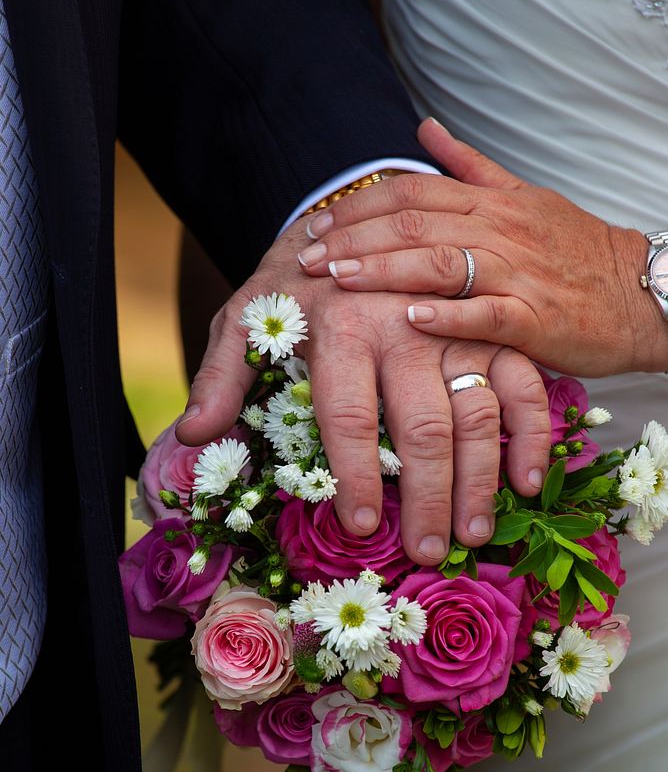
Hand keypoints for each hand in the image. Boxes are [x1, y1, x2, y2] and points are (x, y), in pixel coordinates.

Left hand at [174, 216, 550, 561]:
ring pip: (477, 415)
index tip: (361, 527)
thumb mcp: (247, 319)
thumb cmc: (296, 286)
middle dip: (427, 500)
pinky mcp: (493, 327)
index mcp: (340, 327)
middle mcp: (404, 326)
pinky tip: (527, 483)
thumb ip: (222, 375)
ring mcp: (457, 326)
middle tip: (428, 554)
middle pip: (421, 429)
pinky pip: (524, 385)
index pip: (348, 418)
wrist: (355, 217)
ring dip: (480, 481)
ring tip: (474, 536)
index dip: (354, 478)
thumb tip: (192, 435)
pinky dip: (532, 434)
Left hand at [297, 118, 667, 375]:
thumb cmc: (575, 251)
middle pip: (414, 223)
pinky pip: (485, 313)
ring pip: (440, 262)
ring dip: (384, 270)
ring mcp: (516, 273)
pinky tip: (409, 318)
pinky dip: (446, 315)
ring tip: (339, 281)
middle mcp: (499, 230)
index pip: (411, 191)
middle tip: (306, 259)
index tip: (316, 226)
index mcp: (491, 202)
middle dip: (353, 239)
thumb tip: (425, 128)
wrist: (637, 291)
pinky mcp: (533, 319)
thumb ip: (470, 166)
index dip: (358, 206)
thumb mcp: (524, 195)